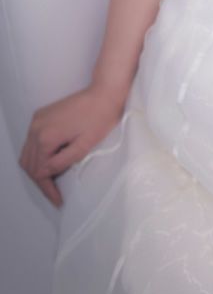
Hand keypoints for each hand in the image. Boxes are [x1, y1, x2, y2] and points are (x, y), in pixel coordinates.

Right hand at [18, 85, 127, 207]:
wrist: (104, 92)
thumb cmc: (100, 118)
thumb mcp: (84, 146)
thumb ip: (62, 162)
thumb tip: (46, 174)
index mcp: (45, 137)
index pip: (39, 171)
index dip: (48, 188)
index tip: (58, 200)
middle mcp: (35, 128)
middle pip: (29, 164)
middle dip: (41, 180)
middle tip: (54, 193)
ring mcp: (36, 120)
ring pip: (27, 153)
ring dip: (36, 168)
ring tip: (52, 180)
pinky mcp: (41, 115)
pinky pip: (31, 141)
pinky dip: (37, 154)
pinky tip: (50, 160)